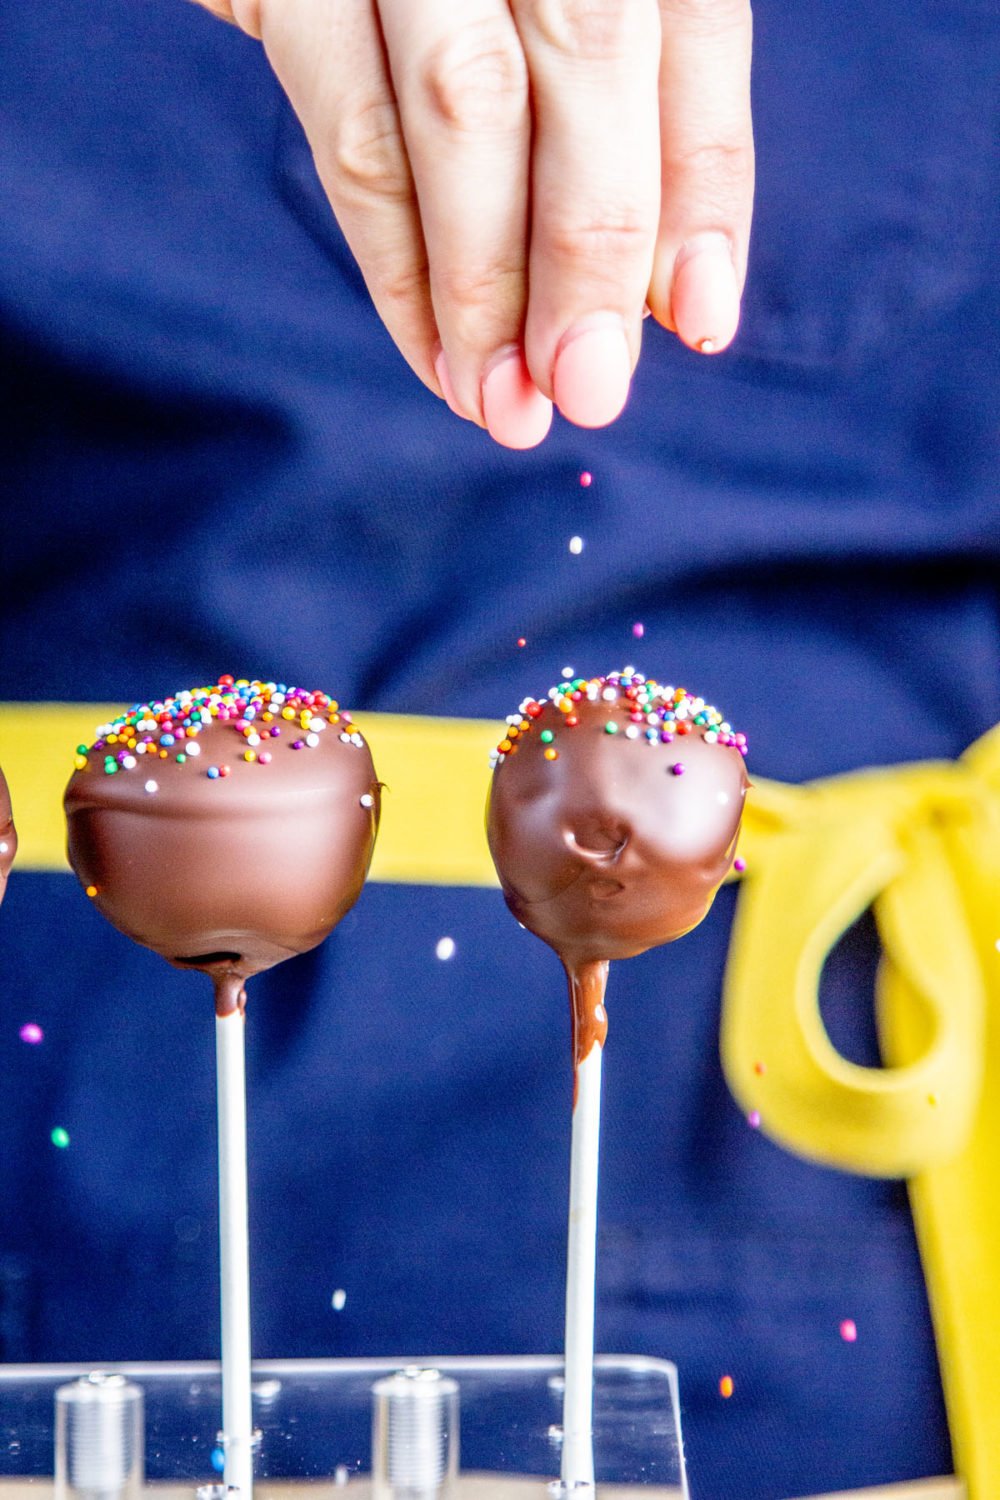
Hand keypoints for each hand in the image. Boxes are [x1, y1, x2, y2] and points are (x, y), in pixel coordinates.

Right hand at [190, 0, 752, 448]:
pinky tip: (435, 354)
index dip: (705, 181)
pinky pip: (350, 135)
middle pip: (585, 62)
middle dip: (590, 252)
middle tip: (590, 393)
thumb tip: (665, 295)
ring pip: (461, 110)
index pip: (695, 25)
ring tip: (504, 405)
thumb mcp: (556, 8)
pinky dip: (395, 267)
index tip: (702, 322)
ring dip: (485, 288)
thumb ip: (632, 109)